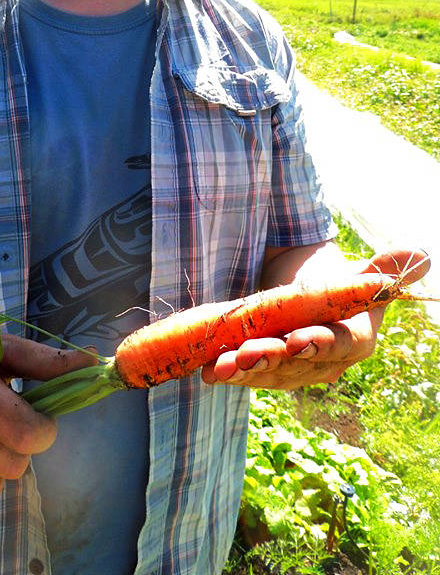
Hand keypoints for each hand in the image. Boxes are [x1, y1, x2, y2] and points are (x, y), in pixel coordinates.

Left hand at [201, 248, 429, 390]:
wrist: (306, 288)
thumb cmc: (337, 281)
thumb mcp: (359, 274)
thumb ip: (384, 268)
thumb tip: (419, 253)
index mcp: (354, 338)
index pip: (338, 343)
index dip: (319, 344)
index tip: (297, 340)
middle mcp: (325, 361)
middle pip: (297, 364)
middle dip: (269, 359)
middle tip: (244, 353)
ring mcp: (293, 369)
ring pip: (268, 373)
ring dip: (242, 371)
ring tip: (218, 366)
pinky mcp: (266, 368)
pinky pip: (248, 373)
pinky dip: (228, 372)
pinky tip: (208, 370)